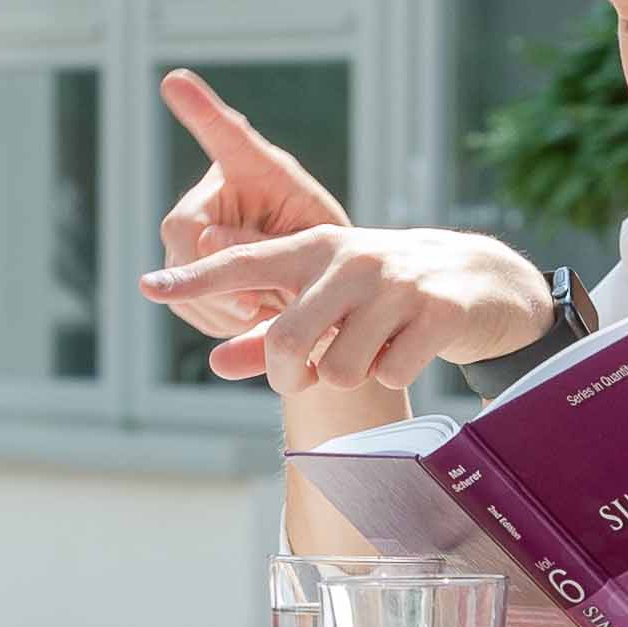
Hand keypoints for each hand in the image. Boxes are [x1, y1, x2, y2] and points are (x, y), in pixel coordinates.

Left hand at [141, 226, 553, 392]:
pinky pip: (391, 374)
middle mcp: (349, 260)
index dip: (196, 279)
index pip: (244, 264)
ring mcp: (397, 284)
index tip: (150, 286)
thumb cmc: (382, 293)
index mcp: (314, 249)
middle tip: (303, 376)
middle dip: (287, 376)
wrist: (478, 281)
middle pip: (286, 340)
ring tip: (370, 351)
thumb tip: (214, 362)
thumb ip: (267, 332)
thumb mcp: (325, 302)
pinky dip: (393, 375)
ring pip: (339, 369)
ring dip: (348, 377)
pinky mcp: (438, 311)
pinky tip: (408, 348)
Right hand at [151, 68, 357, 340]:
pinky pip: (187, 304)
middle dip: (213, 276)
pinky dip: (217, 321)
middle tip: (251, 304)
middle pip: (182, 235)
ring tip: (267, 311)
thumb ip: (267, 238)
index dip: (199, 109)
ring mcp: (192, 235)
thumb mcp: (313, 239)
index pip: (224, 135)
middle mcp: (212, 194)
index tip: (174, 80)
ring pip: (181, 277)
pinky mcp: (186, 275)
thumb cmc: (329, 252)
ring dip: (222, 304)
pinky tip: (248, 321)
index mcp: (252, 167)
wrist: (326, 294)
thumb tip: (204, 241)